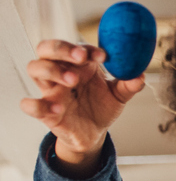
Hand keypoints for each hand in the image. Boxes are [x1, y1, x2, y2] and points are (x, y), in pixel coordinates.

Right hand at [20, 40, 145, 176]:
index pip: (75, 47)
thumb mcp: (118, 95)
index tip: (103, 56)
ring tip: (73, 80)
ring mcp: (50, 90)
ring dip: (51, 70)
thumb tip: (140, 75)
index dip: (86, 48)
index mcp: (78, 65)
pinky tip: (58, 109)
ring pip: (34, 68)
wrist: (93, 133)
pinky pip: (30, 105)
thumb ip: (129, 85)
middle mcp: (59, 72)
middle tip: (81, 56)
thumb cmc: (101, 107)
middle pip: (46, 48)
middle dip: (61, 48)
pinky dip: (38, 104)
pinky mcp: (45, 112)